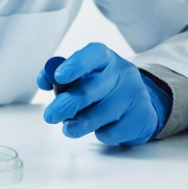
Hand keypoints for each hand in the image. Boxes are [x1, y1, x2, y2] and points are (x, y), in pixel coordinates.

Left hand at [38, 43, 170, 145]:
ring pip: (101, 114)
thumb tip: (44, 80)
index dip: (75, 65)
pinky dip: (100, 133)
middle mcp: (123, 72)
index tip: (58, 76)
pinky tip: (100, 128)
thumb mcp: (82, 77)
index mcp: (106, 58)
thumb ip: (60, 78)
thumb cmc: (100, 89)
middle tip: (50, 116)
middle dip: (66, 105)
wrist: (137, 105)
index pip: (94, 54)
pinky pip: (113, 131)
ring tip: (69, 128)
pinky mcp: (143, 117)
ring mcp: (136, 94)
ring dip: (79, 124)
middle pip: (91, 90)